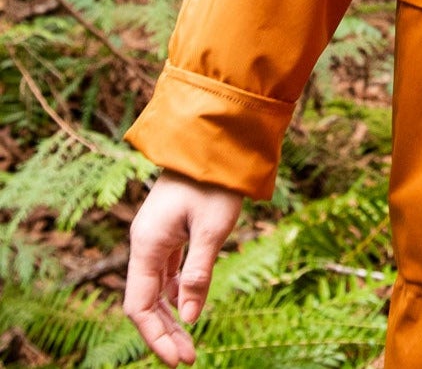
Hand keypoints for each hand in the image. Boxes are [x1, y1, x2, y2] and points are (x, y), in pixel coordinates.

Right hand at [124, 170, 243, 364]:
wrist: (217, 138)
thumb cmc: (215, 181)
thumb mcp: (212, 229)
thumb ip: (198, 273)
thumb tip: (189, 317)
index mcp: (146, 244)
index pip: (139, 306)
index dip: (155, 336)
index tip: (178, 359)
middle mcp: (144, 242)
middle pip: (145, 300)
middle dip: (164, 331)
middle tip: (188, 357)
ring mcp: (156, 234)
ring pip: (155, 287)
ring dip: (170, 314)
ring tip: (189, 340)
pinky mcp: (169, 228)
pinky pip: (165, 269)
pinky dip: (175, 291)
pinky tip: (188, 304)